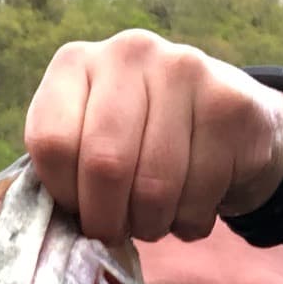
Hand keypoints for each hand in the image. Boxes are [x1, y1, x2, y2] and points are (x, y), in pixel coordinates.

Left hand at [23, 29, 282, 246]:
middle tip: (120, 231)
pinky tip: (195, 205)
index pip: (51, 142)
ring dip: (153, 225)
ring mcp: (184, 70)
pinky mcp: (230, 104)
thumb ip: (68, 169)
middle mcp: (129, 52)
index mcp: (76, 63)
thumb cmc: (144, 146)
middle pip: (104, 164)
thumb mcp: (90, 145)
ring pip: (154, 187)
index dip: (66, 195)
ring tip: (157, 218)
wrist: (231, 125)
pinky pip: (199, 194)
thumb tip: (59, 231)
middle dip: (110, 219)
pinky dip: (192, 221)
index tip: (82, 209)